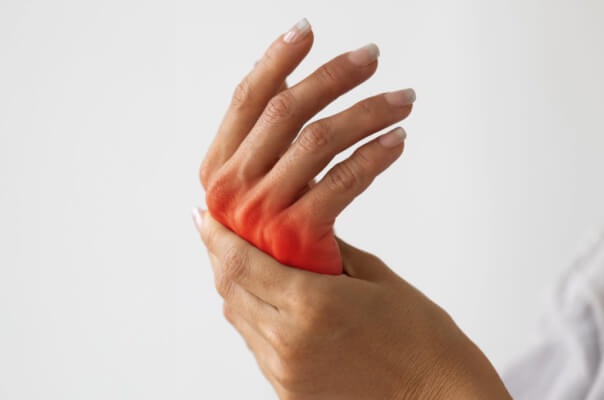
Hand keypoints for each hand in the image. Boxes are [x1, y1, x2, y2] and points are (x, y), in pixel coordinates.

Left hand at [193, 211, 511, 398]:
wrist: (441, 399)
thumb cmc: (422, 340)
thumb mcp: (374, 277)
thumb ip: (324, 250)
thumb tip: (291, 222)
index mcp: (311, 304)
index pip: (239, 261)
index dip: (216, 236)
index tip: (205, 215)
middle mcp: (288, 340)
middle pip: (230, 289)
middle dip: (221, 257)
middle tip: (220, 233)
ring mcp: (284, 371)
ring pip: (238, 317)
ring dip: (236, 288)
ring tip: (246, 263)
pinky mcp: (288, 391)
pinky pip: (256, 345)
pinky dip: (255, 318)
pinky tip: (270, 301)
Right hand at [198, 18, 413, 273]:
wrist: (293, 319)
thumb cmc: (279, 253)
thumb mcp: (257, 196)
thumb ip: (261, 148)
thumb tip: (282, 82)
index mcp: (218, 173)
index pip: (245, 101)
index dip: (275, 61)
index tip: (306, 32)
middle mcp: (231, 191)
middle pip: (284, 111)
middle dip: (331, 76)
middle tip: (370, 56)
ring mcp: (261, 214)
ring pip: (318, 139)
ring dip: (366, 111)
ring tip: (402, 98)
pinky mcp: (297, 236)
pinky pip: (344, 179)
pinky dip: (375, 154)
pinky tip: (397, 140)